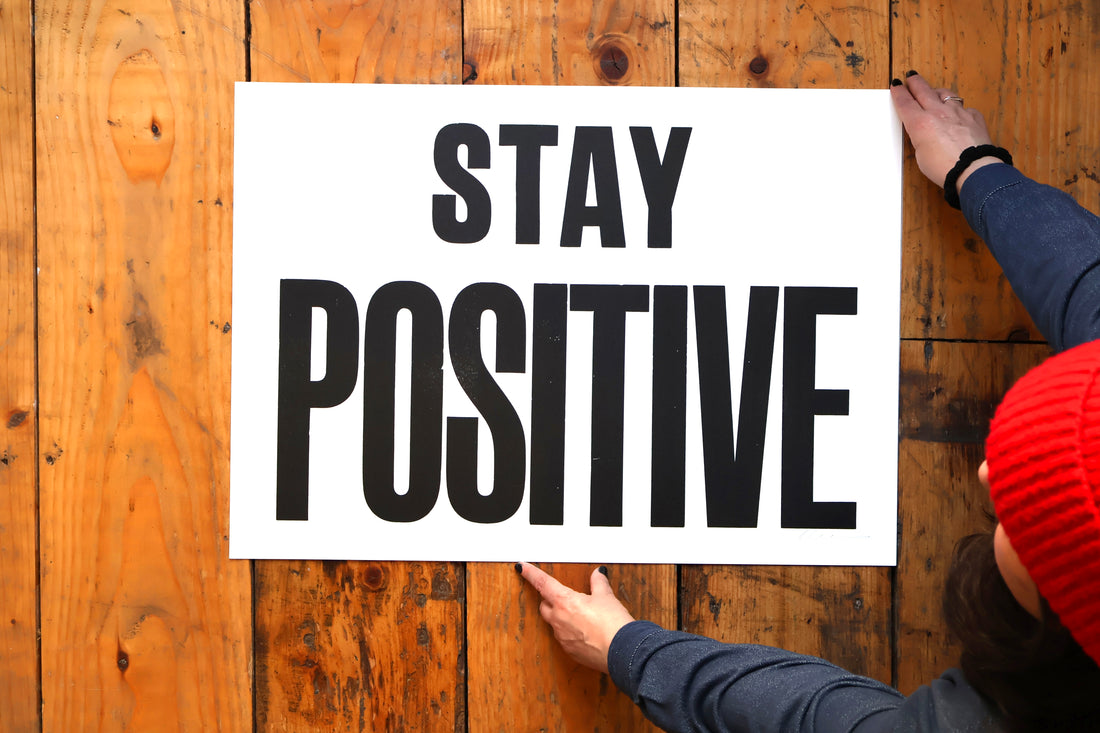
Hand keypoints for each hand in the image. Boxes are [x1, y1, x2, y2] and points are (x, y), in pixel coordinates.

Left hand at [517, 562, 635, 673]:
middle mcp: (558, 620)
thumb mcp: (606, 597)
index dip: (531, 574)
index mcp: (564, 602)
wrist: (622, 651)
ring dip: (561, 617)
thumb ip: (598, 583)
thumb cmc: (613, 624)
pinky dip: (570, 633)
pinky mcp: (570, 651)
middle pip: (544, 606)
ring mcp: (562, 638)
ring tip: (581, 616)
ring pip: (554, 623)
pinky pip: (564, 639)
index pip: (542, 583)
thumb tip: (597, 574)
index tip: (522, 568)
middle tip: (563, 596)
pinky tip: (586, 632)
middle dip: (550, 600)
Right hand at [890, 71, 999, 190]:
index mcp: (920, 123)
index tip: (896, 85)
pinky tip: (959, 115)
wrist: (972, 169)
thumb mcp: (921, 156)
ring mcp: (958, 112)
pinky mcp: (973, 117)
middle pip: (923, 90)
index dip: (899, 92)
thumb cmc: (945, 168)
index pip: (905, 102)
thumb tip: (923, 132)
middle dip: (915, 82)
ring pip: (945, 94)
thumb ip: (920, 138)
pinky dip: (959, 109)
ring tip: (935, 92)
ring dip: (937, 92)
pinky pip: (964, 107)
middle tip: (911, 76)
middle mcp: (938, 113)